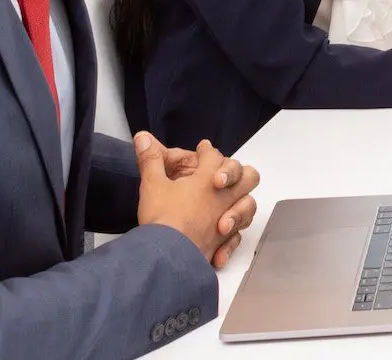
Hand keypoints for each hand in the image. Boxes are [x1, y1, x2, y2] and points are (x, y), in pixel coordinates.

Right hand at [134, 133, 259, 270]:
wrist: (167, 254)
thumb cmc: (162, 217)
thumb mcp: (152, 184)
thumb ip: (150, 159)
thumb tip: (143, 137)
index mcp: (207, 179)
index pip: (213, 156)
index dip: (207, 151)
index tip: (203, 148)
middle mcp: (224, 197)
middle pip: (247, 176)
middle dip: (237, 173)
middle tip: (221, 176)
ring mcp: (228, 220)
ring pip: (248, 205)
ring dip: (240, 204)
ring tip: (226, 205)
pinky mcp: (225, 242)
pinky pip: (237, 237)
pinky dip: (231, 238)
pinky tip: (218, 237)